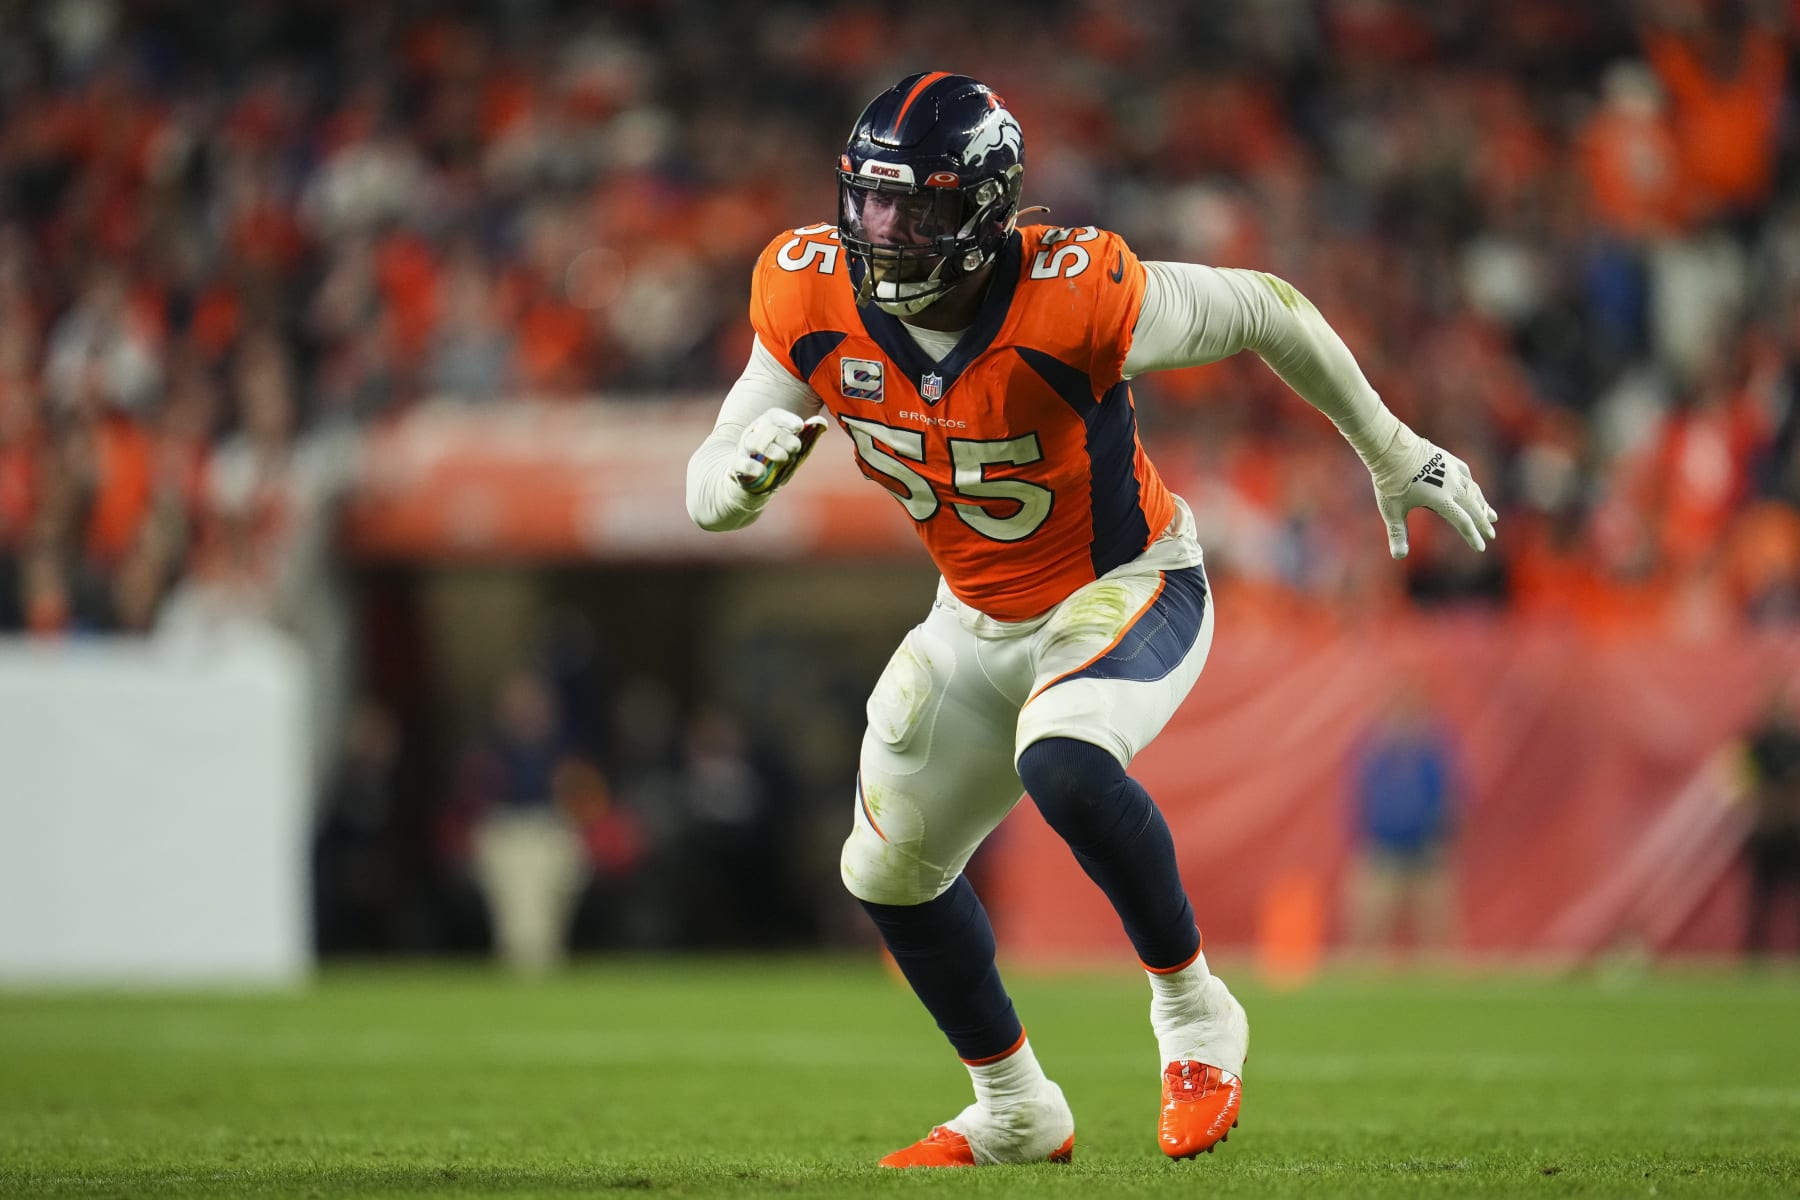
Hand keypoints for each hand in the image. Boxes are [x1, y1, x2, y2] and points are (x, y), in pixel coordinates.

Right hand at [733, 410, 829, 495]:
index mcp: (767, 425)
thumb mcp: (793, 448)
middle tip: (796, 447)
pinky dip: (753, 467)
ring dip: (772, 450)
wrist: (754, 482)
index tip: (799, 427)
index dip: (786, 419)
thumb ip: (808, 435)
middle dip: (784, 437)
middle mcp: (754, 433)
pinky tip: (762, 471)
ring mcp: (744, 450)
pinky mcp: (738, 466)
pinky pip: (742, 464)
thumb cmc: (777, 459)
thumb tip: (822, 422)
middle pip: (767, 429)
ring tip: (784, 458)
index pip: (774, 415)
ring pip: (754, 442)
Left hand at [1373, 444, 1497, 558]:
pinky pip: (1466, 476)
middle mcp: (1452, 486)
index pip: (1463, 523)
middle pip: (1473, 508)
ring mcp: (1452, 471)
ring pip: (1473, 491)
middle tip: (1492, 534)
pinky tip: (1474, 489)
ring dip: (1482, 505)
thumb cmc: (1390, 481)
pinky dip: (1473, 486)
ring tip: (1491, 515)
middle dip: (1483, 523)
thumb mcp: (1391, 510)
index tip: (1481, 547)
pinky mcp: (1448, 459)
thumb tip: (1399, 556)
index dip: (1473, 537)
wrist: (1392, 448)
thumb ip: (1397, 533)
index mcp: (1441, 500)